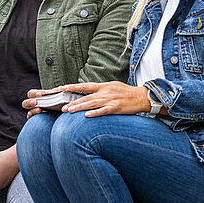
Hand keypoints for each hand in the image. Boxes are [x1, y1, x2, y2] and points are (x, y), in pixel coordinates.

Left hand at [32, 81, 150, 116]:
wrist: (142, 97)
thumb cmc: (127, 92)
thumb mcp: (112, 86)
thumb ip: (101, 89)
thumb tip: (89, 92)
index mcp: (104, 86)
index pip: (85, 86)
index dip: (72, 87)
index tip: (61, 88)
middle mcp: (105, 92)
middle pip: (86, 97)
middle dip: (73, 102)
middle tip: (62, 107)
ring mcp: (110, 100)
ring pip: (91, 104)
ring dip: (79, 108)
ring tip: (69, 111)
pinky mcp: (116, 108)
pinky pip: (103, 111)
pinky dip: (95, 113)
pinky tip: (87, 116)